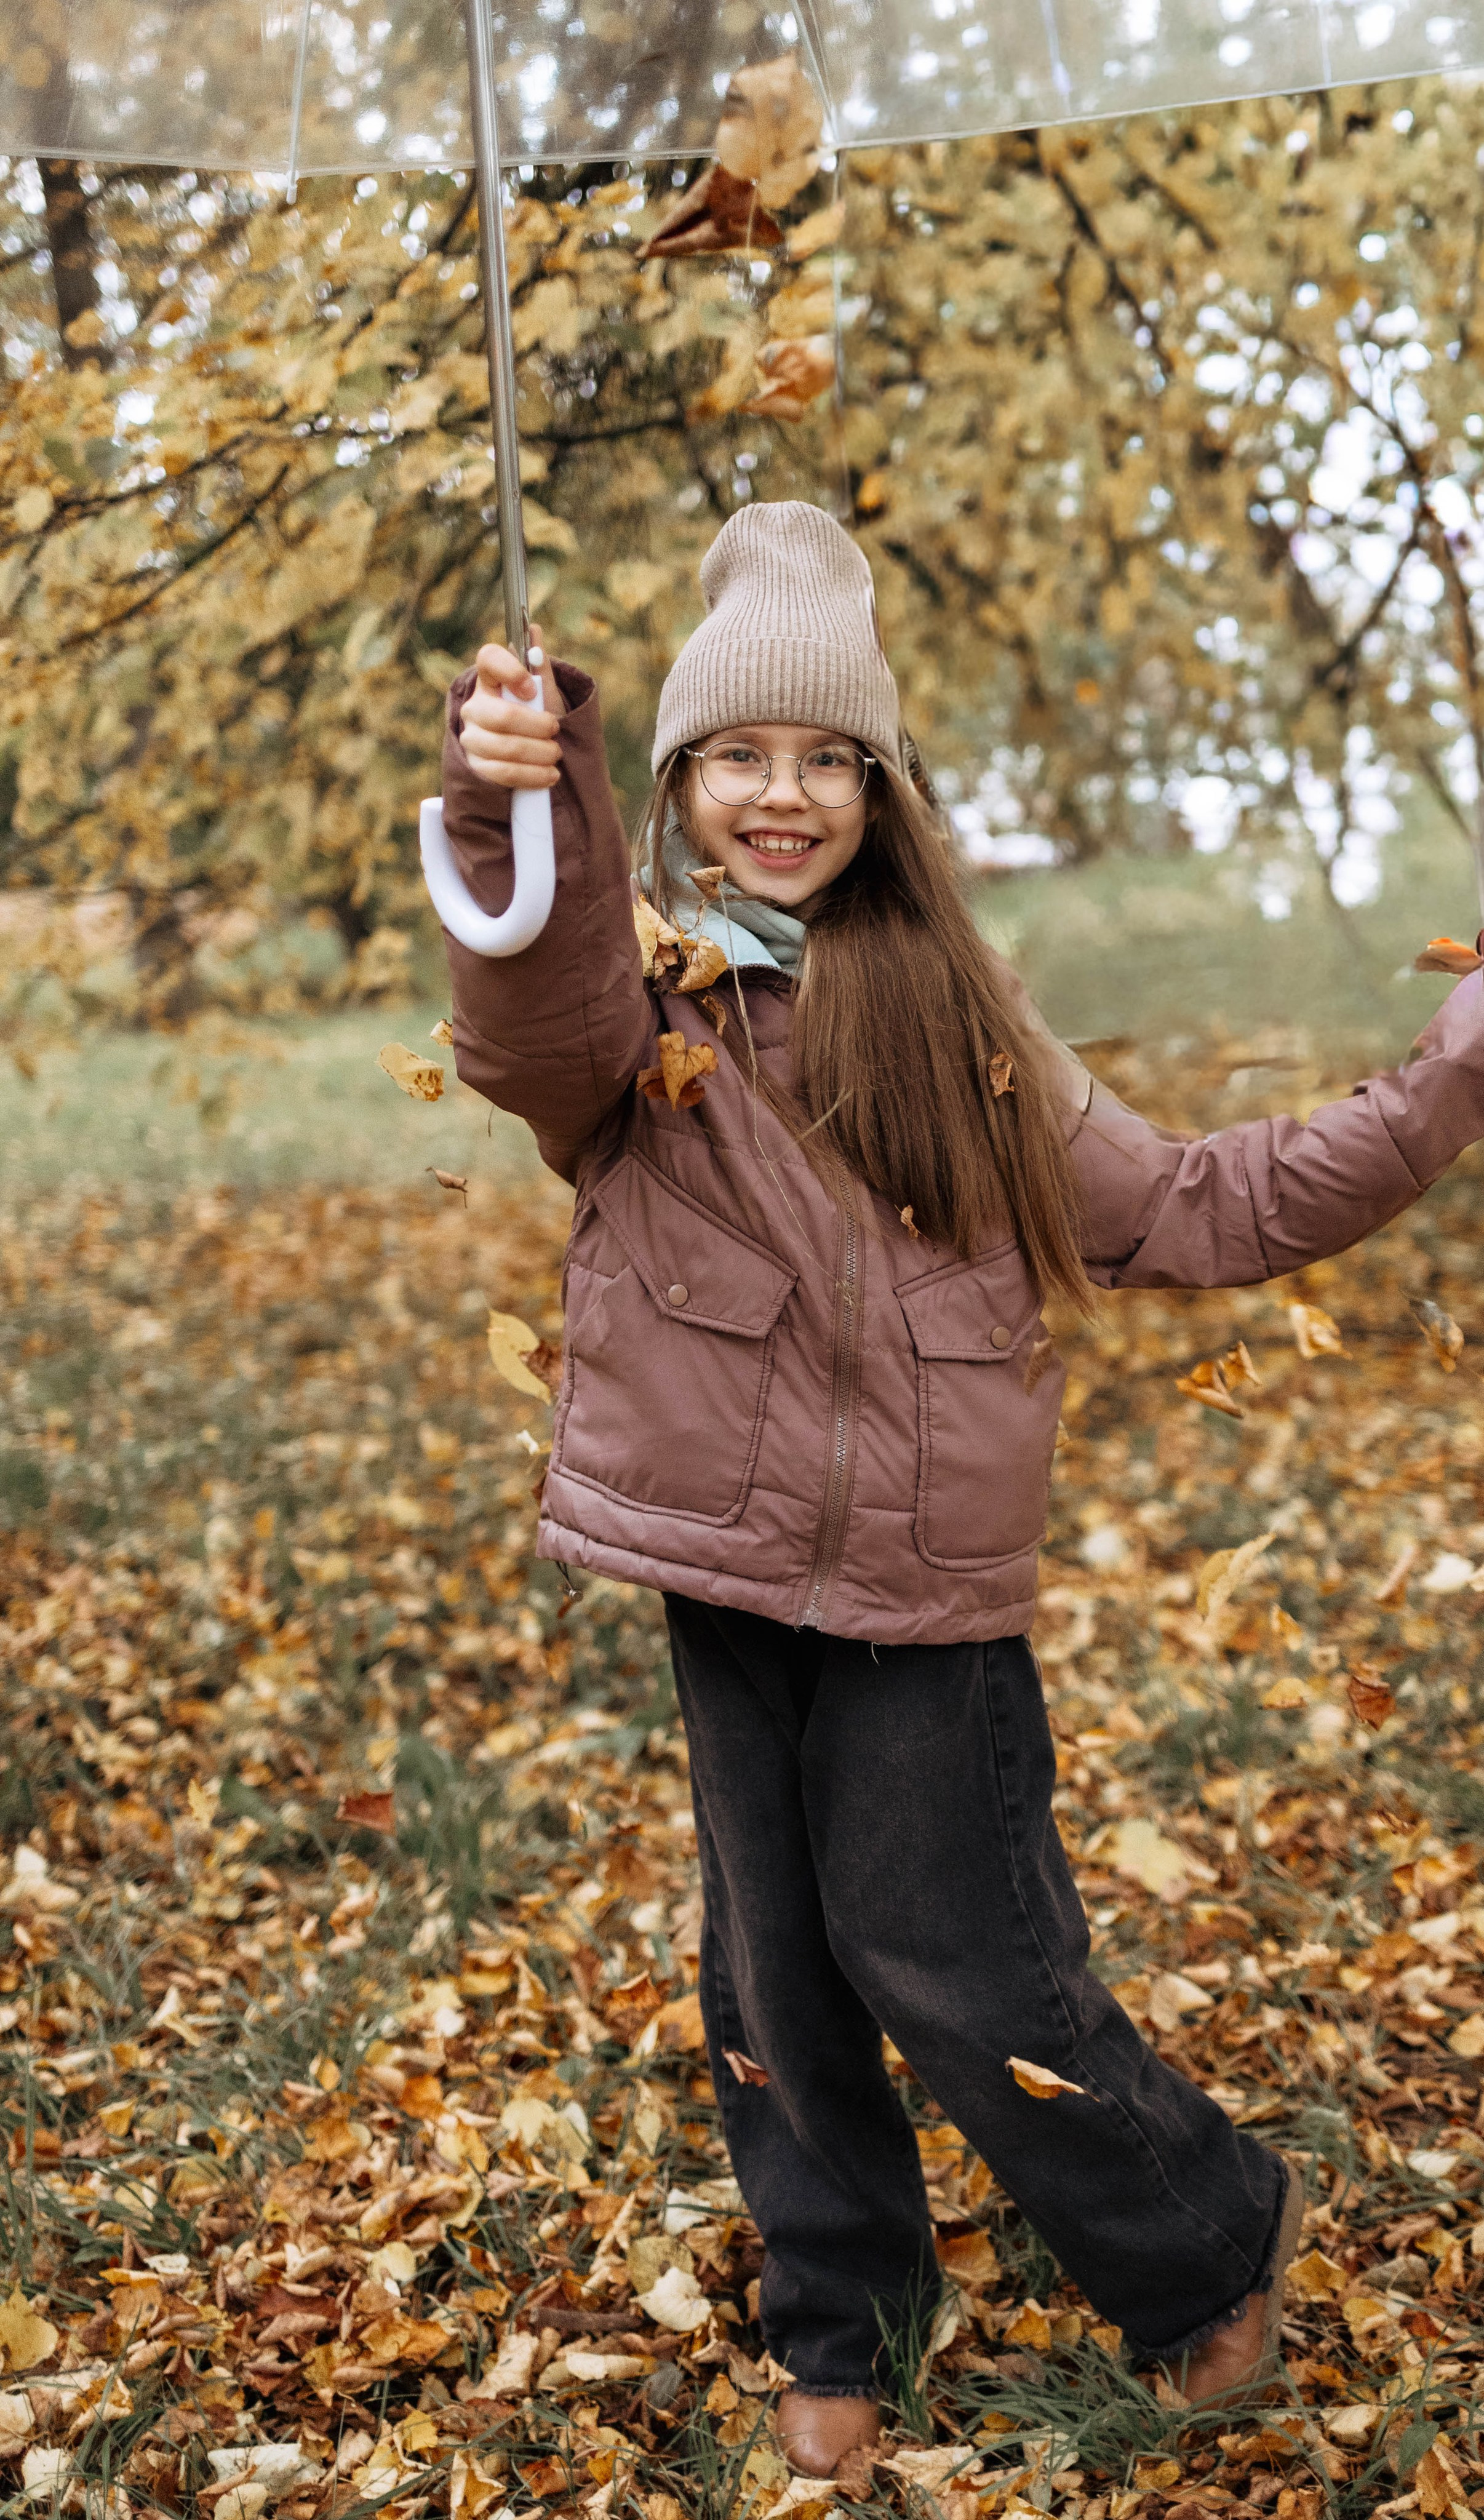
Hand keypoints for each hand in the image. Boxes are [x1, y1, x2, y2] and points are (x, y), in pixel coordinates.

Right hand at [458, 624, 565, 789]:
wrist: (534, 755)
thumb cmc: (537, 717)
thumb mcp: (544, 693)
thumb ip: (539, 666)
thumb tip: (534, 631)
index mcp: (490, 680)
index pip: (489, 659)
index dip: (511, 670)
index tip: (532, 689)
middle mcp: (475, 708)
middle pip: (502, 716)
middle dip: (537, 727)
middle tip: (555, 731)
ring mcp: (472, 738)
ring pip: (505, 748)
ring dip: (539, 754)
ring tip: (555, 755)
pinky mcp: (477, 767)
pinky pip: (503, 772)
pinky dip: (532, 775)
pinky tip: (549, 774)